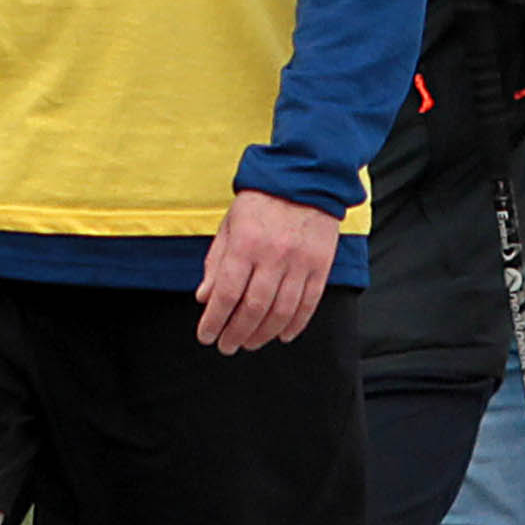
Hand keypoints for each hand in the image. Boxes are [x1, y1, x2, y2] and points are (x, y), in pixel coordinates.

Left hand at [194, 191, 343, 352]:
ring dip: (263, 334)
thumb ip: (216, 262)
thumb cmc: (262, 202)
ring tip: (250, 343)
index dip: (214, 320)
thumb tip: (204, 298)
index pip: (226, 293)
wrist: (305, 178)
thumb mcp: (230, 225)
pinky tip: (282, 335)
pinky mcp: (321, 265)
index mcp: (245, 243)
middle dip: (236, 333)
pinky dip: (295, 324)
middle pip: (253, 308)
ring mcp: (300, 262)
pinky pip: (308, 303)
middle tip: (227, 346)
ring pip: (281, 311)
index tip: (206, 336)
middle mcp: (273, 255)